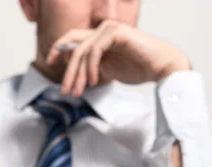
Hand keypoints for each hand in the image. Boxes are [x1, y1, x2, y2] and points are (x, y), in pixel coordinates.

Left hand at [46, 20, 191, 96]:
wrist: (162, 68)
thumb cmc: (140, 69)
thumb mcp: (108, 69)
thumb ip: (93, 66)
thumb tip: (75, 70)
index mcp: (100, 37)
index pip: (73, 38)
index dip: (59, 48)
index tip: (49, 62)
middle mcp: (103, 29)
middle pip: (75, 47)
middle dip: (68, 71)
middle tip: (65, 90)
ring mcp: (110, 29)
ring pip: (83, 51)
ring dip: (78, 74)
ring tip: (78, 92)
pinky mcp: (117, 32)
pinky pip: (95, 51)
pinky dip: (91, 68)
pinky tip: (94, 81)